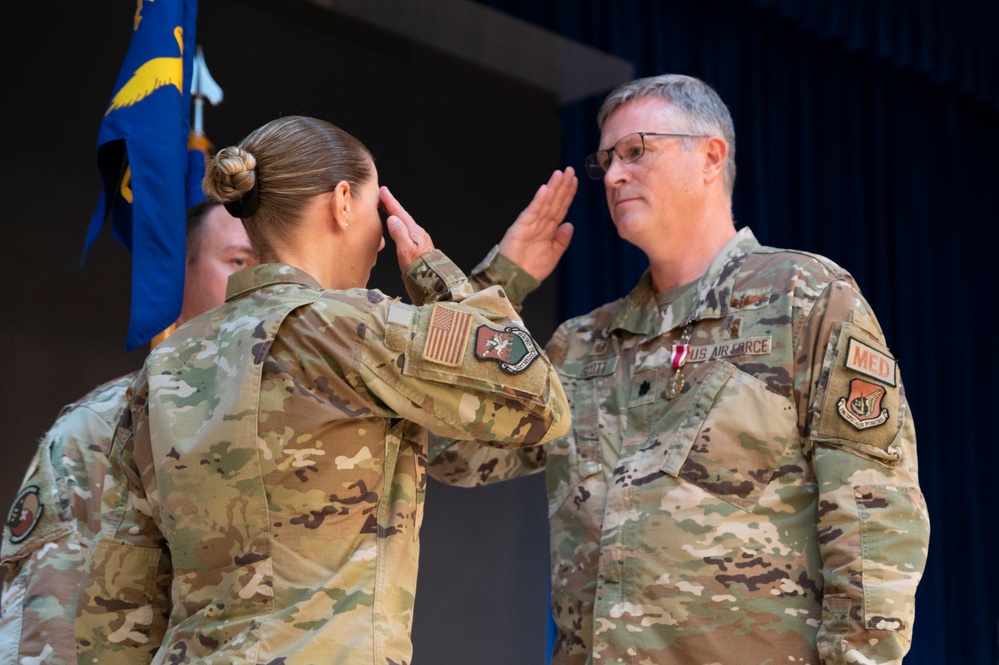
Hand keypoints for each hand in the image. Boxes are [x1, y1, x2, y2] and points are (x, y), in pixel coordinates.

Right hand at [380, 186, 435, 271]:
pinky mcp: (418, 246)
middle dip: (392, 205)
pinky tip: (396, 226)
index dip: (391, 202)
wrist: (432, 280)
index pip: (400, 213)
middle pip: (402, 215)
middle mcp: (418, 233)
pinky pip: (405, 230)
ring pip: (404, 222)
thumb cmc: (418, 268)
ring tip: (387, 208)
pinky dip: (399, 224)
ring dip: (395, 214)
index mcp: (414, 232)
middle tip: (383, 195)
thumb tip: (392, 219)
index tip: (383, 190)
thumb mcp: (405, 250)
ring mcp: (419, 239)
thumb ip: (399, 234)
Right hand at [497, 167, 576, 281]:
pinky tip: (545, 189)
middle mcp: (540, 224)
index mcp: (548, 230)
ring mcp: (530, 224)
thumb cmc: (530, 270)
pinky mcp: (521, 226)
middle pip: (554, 202)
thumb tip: (570, 224)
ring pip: (545, 203)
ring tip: (559, 174)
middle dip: (562, 186)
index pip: (560, 208)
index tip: (574, 181)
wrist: (514, 281)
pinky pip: (532, 212)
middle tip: (569, 170)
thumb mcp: (553, 255)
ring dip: (553, 188)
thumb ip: (561, 240)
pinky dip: (539, 200)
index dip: (567, 194)